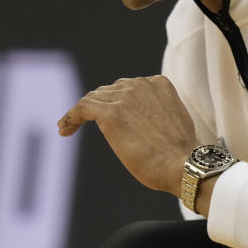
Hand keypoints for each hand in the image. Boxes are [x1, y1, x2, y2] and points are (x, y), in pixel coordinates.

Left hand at [58, 75, 198, 194]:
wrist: (182, 163)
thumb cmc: (179, 154)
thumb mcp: (169, 123)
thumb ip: (154, 114)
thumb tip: (138, 125)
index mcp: (159, 84)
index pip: (127, 88)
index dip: (113, 100)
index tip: (104, 115)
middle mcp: (141, 84)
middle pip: (109, 91)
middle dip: (97, 106)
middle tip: (84, 123)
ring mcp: (125, 96)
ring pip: (93, 98)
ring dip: (80, 113)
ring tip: (68, 127)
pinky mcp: (110, 112)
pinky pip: (82, 108)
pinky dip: (71, 117)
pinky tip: (64, 128)